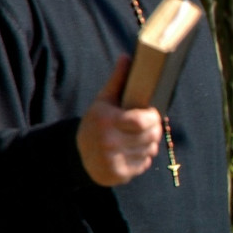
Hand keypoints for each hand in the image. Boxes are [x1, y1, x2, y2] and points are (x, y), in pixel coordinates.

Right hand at [77, 56, 161, 185]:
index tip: (152, 114)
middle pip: (151, 136)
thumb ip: (117, 80)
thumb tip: (127, 57)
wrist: (78, 157)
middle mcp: (109, 142)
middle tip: (151, 125)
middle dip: (155, 130)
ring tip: (141, 138)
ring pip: (150, 150)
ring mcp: (114, 160)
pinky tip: (134, 151)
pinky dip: (144, 158)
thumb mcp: (102, 101)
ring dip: (150, 144)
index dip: (153, 118)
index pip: (142, 121)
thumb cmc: (95, 124)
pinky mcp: (119, 175)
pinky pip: (145, 164)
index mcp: (106, 121)